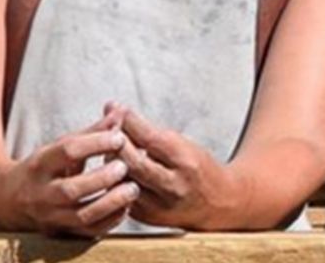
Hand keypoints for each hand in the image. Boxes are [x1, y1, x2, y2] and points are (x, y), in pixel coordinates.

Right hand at [0, 109, 137, 236]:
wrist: (11, 199)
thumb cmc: (46, 166)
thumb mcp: (62, 145)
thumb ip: (94, 131)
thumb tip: (121, 113)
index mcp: (40, 164)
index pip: (67, 152)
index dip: (96, 143)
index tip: (120, 137)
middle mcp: (41, 193)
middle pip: (71, 190)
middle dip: (102, 178)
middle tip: (125, 166)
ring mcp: (50, 217)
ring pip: (81, 216)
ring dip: (111, 203)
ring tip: (133, 189)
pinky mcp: (61, 233)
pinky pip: (89, 232)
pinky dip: (111, 221)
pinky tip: (126, 206)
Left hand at [109, 103, 242, 229]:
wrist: (217, 203)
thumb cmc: (198, 167)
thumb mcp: (182, 143)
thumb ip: (146, 129)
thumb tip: (112, 108)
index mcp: (187, 163)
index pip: (151, 139)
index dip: (130, 122)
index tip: (118, 108)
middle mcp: (174, 186)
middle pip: (133, 162)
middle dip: (115, 142)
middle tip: (107, 127)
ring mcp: (159, 205)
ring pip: (122, 181)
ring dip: (111, 161)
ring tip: (111, 146)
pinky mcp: (146, 217)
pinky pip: (121, 195)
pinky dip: (114, 178)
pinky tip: (114, 166)